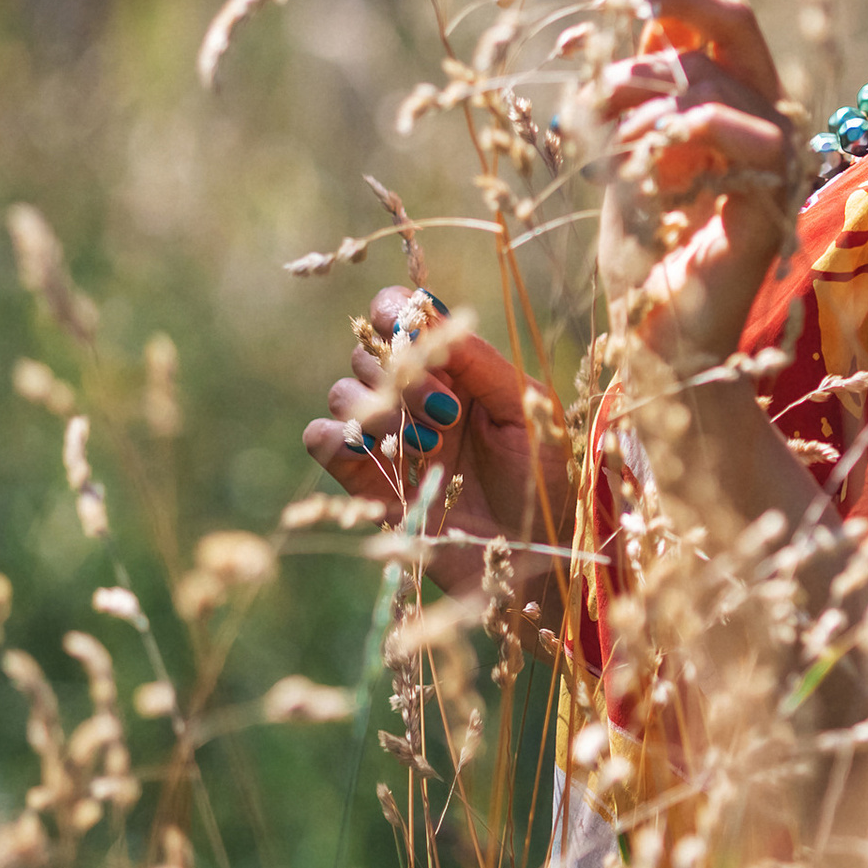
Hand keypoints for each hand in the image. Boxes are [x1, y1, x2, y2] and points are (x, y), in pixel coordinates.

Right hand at [302, 286, 563, 615]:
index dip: (394, 311)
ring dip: (379, 410)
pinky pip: (323, 439)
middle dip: (401, 374)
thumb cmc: (545, 477)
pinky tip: (379, 455)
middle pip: (368, 353)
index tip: (411, 330)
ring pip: (344, 393)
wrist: (536, 556)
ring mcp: (387, 438)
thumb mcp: (526, 407)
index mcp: (454, 368)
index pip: (402, 315)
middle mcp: (414, 397)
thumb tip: (429, 313)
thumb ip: (479, 361)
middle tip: (447, 412)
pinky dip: (336, 437)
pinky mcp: (366, 481)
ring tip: (430, 445)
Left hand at [582, 0, 794, 383]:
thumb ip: (638, 95)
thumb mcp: (629, 156)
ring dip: (638, 97)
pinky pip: (725, 133)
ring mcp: (779, 162)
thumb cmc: (644, 256)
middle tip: (610, 25)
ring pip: (711, 79)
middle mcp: (772, 125)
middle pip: (739, 26)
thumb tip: (631, 20)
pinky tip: (629, 170)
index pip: (722, 23)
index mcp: (742, 109)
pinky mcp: (771, 201)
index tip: (596, 12)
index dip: (665, 0)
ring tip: (597, 142)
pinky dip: (665, 140)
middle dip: (670, 10)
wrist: (659, 345)